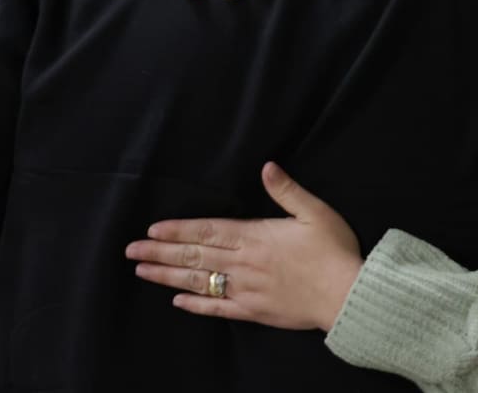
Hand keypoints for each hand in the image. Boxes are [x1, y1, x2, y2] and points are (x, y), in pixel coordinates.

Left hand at [126, 162, 363, 330]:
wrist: (346, 295)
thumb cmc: (333, 250)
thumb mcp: (315, 212)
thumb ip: (287, 190)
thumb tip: (266, 166)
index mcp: (255, 236)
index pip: (207, 231)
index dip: (178, 230)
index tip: (152, 230)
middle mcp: (243, 263)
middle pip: (195, 256)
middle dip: (160, 252)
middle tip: (131, 251)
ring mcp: (245, 289)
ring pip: (199, 281)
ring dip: (168, 275)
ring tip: (143, 271)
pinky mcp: (253, 310)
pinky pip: (217, 307)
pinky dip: (195, 304)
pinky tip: (177, 300)